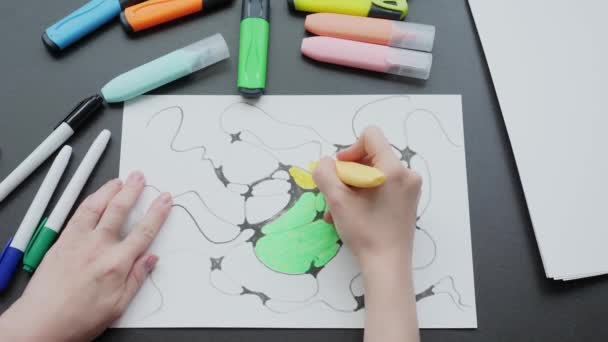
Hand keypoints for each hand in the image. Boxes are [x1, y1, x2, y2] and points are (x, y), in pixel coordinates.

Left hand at [0, 172, 171, 341]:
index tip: (164, 199)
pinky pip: (77, 214)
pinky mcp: (62, 242)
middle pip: (119, 210)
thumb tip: (151, 260)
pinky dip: (89, 201)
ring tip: (120, 180)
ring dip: (109, 190)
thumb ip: (136, 279)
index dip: (157, 213)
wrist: (41, 322)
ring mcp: (78, 241)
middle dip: (133, 191)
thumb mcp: (118, 306)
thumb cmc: (77, 319)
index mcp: (116, 264)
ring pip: (96, 206)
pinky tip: (94, 197)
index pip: (143, 231)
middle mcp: (98, 247)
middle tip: (140, 177)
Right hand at [313, 126, 421, 265]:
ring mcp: (410, 188)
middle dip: (349, 172)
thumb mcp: (337, 200)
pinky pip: (383, 186)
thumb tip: (325, 163)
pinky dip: (365, 194)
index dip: (350, 149)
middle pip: (372, 155)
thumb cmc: (365, 232)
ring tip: (339, 210)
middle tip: (336, 194)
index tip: (341, 171)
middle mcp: (407, 174)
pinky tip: (352, 214)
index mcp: (393, 169)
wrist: (387, 265)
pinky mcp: (408, 201)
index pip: (371, 136)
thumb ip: (325, 173)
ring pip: (375, 173)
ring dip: (353, 187)